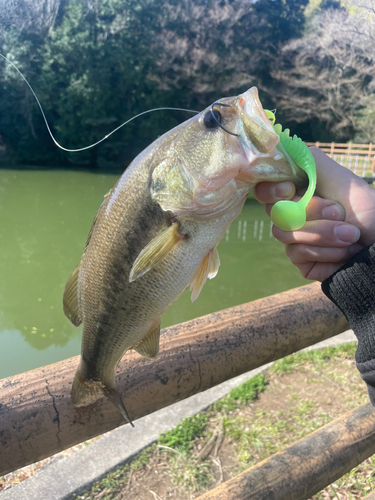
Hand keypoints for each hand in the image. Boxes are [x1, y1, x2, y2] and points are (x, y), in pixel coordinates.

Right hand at [254, 147, 374, 280]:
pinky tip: (344, 251)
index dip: (270, 190)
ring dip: (323, 233)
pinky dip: (325, 250)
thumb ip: (310, 161)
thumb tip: (280, 147)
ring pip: (285, 234)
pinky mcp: (300, 259)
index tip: (289, 188)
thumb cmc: (366, 210)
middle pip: (273, 212)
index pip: (264, 189)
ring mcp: (294, 239)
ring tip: (351, 235)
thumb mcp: (340, 178)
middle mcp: (291, 214)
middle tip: (339, 213)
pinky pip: (297, 252)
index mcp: (298, 192)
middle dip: (311, 211)